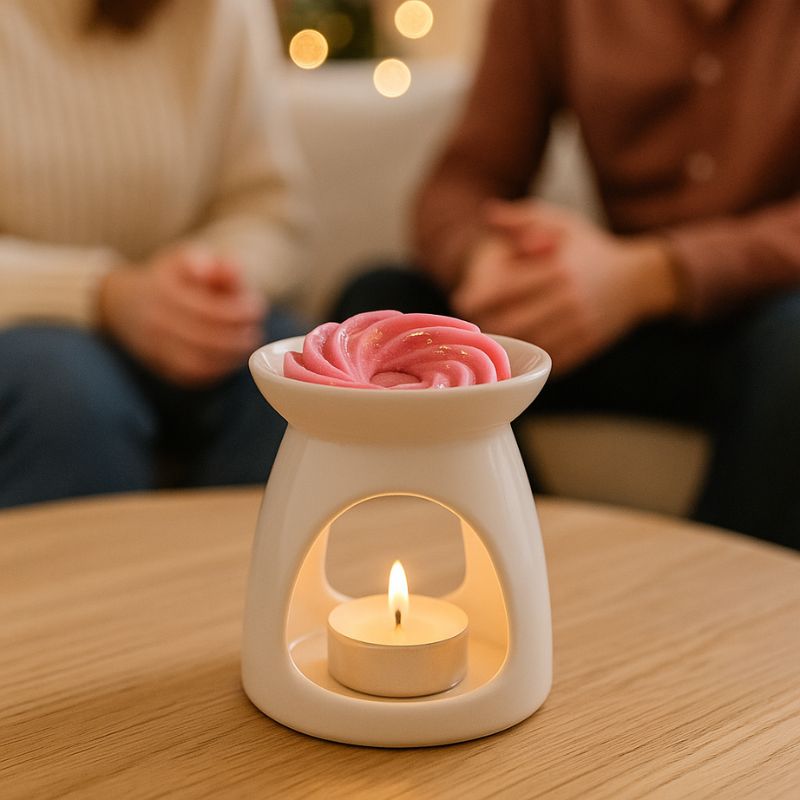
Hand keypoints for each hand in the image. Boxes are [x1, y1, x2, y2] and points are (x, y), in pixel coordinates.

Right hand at [99, 247, 266, 386]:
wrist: (123, 303)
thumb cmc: (168, 278)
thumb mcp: (187, 258)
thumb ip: (214, 263)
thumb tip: (233, 270)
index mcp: (164, 292)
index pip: (210, 309)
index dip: (239, 311)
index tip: (257, 308)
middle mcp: (156, 321)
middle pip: (206, 338)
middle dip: (238, 338)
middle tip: (256, 333)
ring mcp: (154, 346)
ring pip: (198, 362)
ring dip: (230, 358)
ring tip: (246, 346)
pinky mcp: (158, 367)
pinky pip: (189, 375)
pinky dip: (215, 371)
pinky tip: (230, 360)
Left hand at [453, 200, 678, 374]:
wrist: (638, 280)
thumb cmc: (589, 248)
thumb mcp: (560, 223)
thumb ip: (522, 219)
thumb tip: (487, 214)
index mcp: (557, 268)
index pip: (505, 289)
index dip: (477, 298)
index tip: (461, 300)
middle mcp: (569, 299)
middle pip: (511, 322)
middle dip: (486, 324)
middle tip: (470, 322)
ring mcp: (579, 325)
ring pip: (527, 343)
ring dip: (503, 342)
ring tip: (487, 336)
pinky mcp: (585, 346)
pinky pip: (547, 358)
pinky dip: (528, 356)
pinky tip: (514, 350)